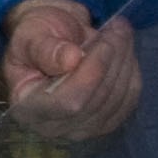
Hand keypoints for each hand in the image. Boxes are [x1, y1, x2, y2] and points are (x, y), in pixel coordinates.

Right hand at [1, 0, 141, 139]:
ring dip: (124, 62)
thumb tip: (71, 59)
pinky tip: (124, 51)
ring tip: (119, 32)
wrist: (53, 41)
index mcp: (26, 108)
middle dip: (112, 62)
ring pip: (116, 100)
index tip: (103, 43)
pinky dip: (131, 72)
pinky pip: (129, 100)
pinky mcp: (105, 124)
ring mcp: (81, 130)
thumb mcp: (31, 34)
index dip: (90, 74)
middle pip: (95, 102)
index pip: (66, 103)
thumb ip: (45, 48)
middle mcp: (52, 127)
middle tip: (117, 28)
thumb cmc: (36, 36)